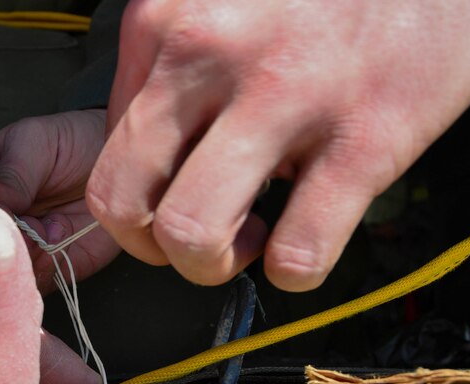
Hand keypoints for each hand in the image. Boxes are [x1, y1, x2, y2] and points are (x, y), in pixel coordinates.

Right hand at [0, 110, 120, 292]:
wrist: (114, 165)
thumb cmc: (70, 144)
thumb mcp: (33, 141)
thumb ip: (9, 172)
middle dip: (2, 233)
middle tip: (30, 215)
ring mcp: (14, 248)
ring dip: (27, 248)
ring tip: (49, 223)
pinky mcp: (42, 268)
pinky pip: (31, 282)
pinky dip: (46, 262)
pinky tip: (61, 233)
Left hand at [88, 0, 469, 289]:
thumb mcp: (219, 4)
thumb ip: (176, 71)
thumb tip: (166, 149)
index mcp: (164, 22)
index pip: (104, 148)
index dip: (136, 193)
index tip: (170, 198)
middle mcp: (209, 55)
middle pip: (121, 201)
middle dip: (149, 246)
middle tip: (189, 240)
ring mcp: (285, 97)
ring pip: (189, 233)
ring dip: (211, 265)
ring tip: (248, 241)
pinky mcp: (365, 136)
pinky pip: (299, 249)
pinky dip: (294, 270)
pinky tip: (305, 242)